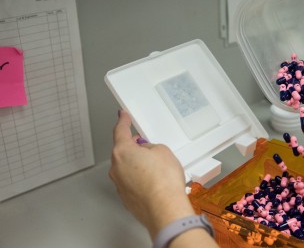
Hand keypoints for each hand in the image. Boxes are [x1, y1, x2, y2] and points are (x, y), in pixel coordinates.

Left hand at [109, 110, 194, 238]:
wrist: (165, 209)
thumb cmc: (163, 182)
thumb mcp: (163, 151)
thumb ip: (151, 147)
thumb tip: (147, 152)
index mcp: (122, 152)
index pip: (120, 131)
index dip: (123, 121)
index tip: (122, 116)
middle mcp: (116, 168)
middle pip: (123, 152)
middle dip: (135, 148)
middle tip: (148, 146)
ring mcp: (120, 185)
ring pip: (128, 168)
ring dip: (139, 166)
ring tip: (158, 169)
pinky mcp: (126, 199)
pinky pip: (132, 183)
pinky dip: (141, 180)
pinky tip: (155, 182)